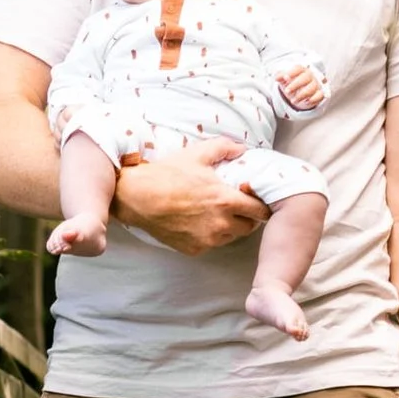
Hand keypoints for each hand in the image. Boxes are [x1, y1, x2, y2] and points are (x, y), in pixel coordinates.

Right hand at [111, 142, 266, 253]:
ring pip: (231, 237)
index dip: (261, 205)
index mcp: (226, 201)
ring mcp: (207, 240)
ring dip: (230, 227)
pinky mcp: (194, 249)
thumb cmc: (168, 174)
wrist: (137, 197)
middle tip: (238, 206)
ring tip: (218, 213)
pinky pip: (212, 245)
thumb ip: (225, 148)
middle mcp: (220, 224)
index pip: (260, 211)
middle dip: (248, 217)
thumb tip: (242, 149)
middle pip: (249, 227)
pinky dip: (211, 236)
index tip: (255, 200)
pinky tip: (200, 222)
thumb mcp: (197, 154)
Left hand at [280, 63, 326, 109]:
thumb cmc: (293, 81)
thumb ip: (281, 76)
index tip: (285, 78)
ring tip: (293, 101)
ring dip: (302, 95)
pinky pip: (320, 95)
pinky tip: (306, 101)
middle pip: (305, 77)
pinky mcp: (320, 92)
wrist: (302, 89)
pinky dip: (314, 99)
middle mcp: (310, 75)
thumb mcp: (286, 78)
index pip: (298, 68)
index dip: (292, 72)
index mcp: (302, 70)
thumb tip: (277, 78)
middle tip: (287, 91)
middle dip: (295, 85)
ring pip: (311, 87)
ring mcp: (316, 84)